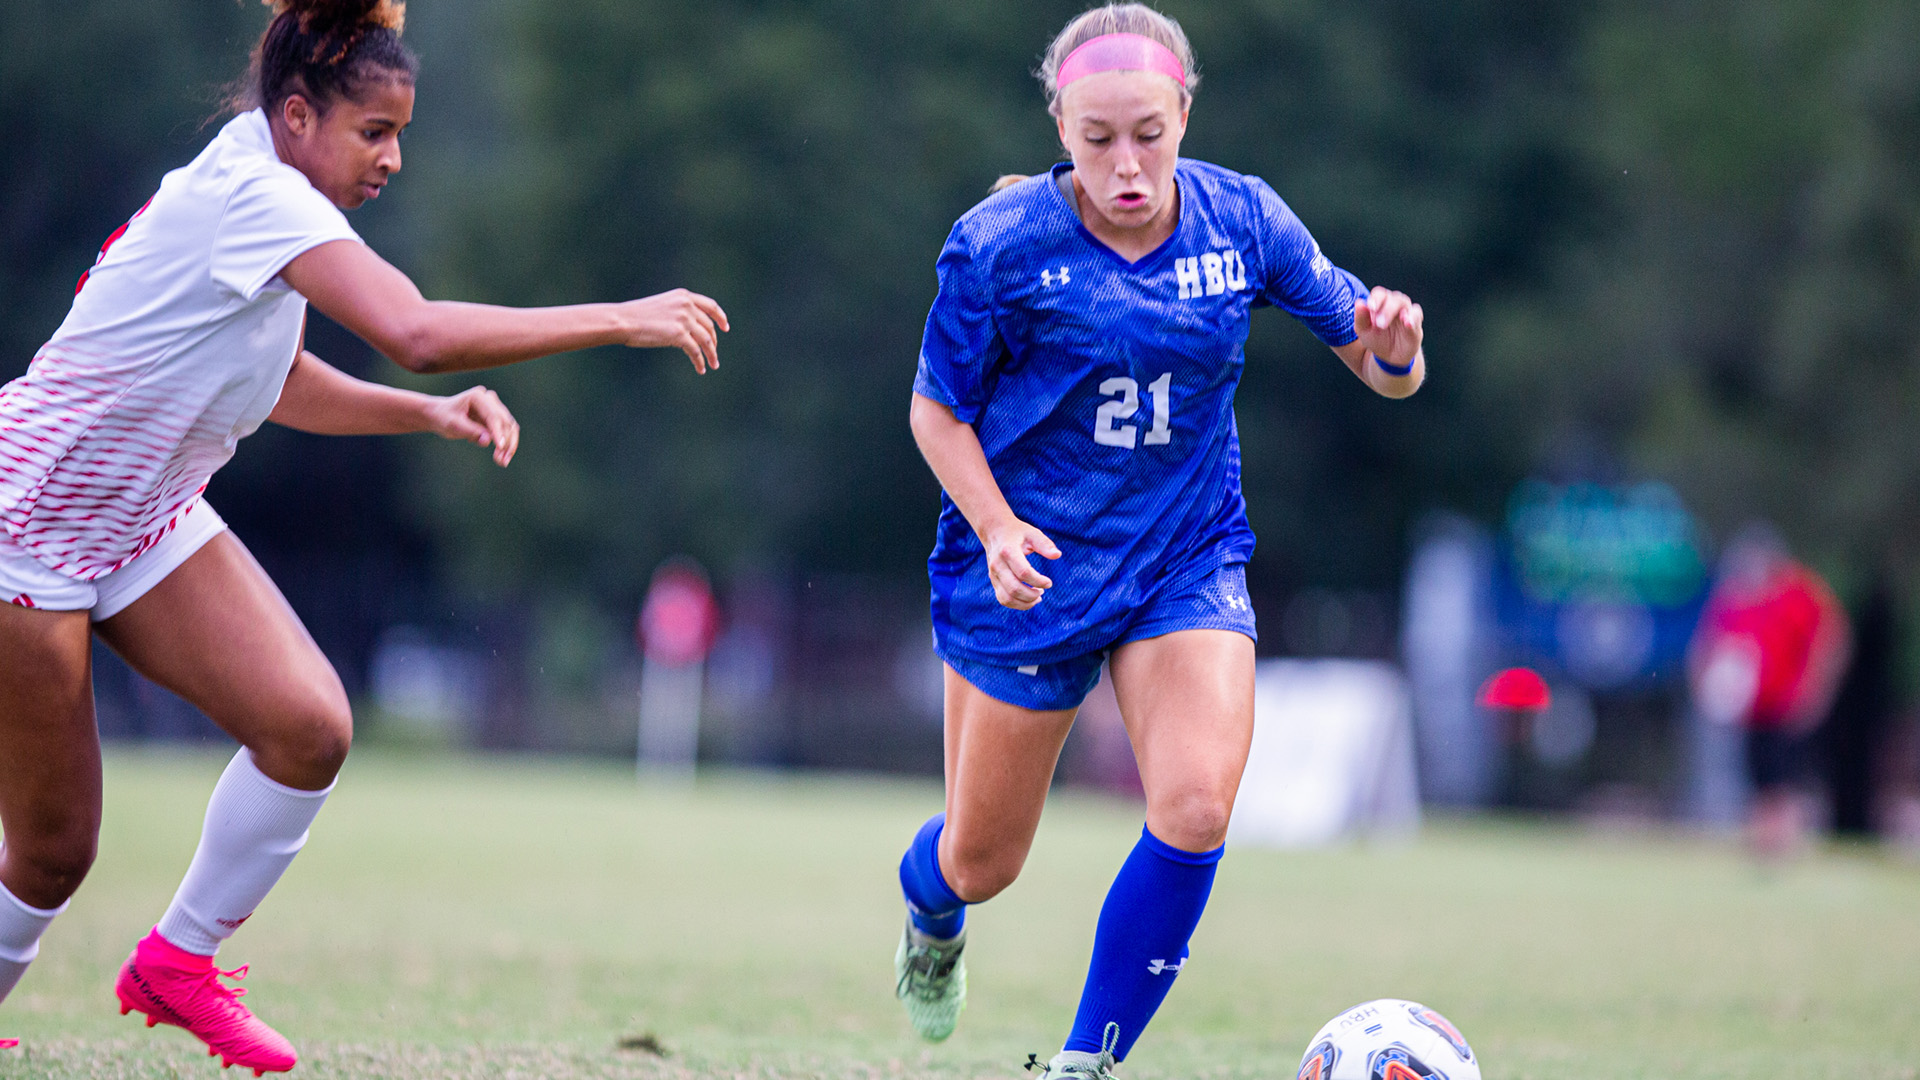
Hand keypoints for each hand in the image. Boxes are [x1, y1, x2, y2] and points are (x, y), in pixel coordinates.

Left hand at [425, 385, 519, 466]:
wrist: (438, 415)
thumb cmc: (443, 417)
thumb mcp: (453, 425)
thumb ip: (470, 432)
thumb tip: (488, 440)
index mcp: (478, 396)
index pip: (493, 416)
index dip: (498, 433)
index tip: (500, 447)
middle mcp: (490, 399)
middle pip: (506, 422)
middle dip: (506, 442)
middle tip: (502, 461)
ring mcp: (494, 408)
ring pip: (510, 428)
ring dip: (509, 445)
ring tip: (503, 462)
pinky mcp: (496, 418)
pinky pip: (506, 432)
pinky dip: (505, 445)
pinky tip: (499, 458)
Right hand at [616, 288, 730, 372]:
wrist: (623, 320)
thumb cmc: (637, 316)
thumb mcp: (662, 306)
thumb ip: (678, 311)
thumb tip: (691, 329)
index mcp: (683, 296)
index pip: (711, 306)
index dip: (721, 317)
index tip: (726, 327)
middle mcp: (687, 305)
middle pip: (709, 326)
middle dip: (714, 342)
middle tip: (714, 354)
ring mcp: (684, 319)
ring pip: (706, 340)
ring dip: (711, 354)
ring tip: (713, 365)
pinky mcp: (679, 335)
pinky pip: (695, 351)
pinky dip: (700, 362)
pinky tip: (700, 369)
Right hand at [981, 519, 1060, 609]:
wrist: (995, 532)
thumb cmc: (1017, 533)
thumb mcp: (1032, 533)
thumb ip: (1045, 544)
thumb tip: (1057, 555)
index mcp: (1008, 551)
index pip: (1024, 572)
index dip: (1039, 581)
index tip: (1049, 583)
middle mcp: (997, 565)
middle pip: (1014, 589)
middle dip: (1032, 595)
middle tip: (1043, 590)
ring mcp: (993, 575)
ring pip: (1007, 598)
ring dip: (1025, 603)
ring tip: (1037, 597)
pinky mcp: (993, 581)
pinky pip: (1003, 599)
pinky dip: (1017, 604)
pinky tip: (1029, 600)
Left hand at [1353, 286, 1423, 369]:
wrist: (1389, 358)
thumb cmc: (1376, 340)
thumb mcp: (1364, 331)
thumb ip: (1360, 318)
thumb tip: (1359, 303)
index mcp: (1381, 304)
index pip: (1379, 294)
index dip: (1376, 299)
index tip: (1371, 307)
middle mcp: (1395, 305)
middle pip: (1392, 297)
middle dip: (1385, 309)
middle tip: (1378, 324)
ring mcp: (1406, 312)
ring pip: (1404, 302)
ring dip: (1393, 311)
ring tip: (1384, 324)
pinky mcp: (1415, 323)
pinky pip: (1416, 315)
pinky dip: (1412, 317)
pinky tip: (1407, 323)